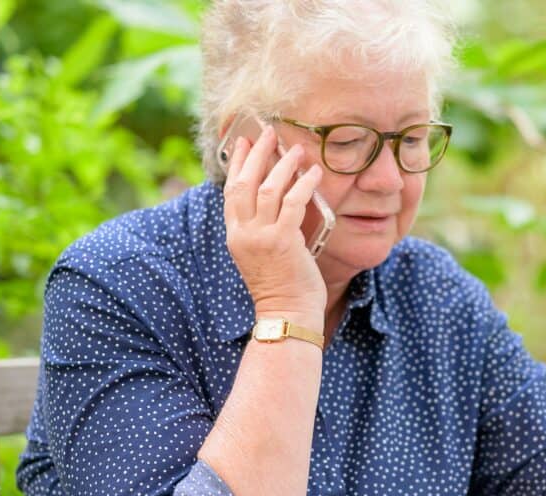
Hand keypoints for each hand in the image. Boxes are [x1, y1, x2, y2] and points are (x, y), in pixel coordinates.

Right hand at [223, 124, 326, 318]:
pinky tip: (314, 172)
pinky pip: (293, 203)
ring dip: (283, 164)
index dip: (238, 162)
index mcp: (235, 235)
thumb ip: (262, 227)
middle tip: (269, 132)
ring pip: (268, 188)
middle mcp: (243, 233)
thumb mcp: (262, 253)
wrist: (287, 313)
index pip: (231, 190)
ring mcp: (261, 237)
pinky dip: (304, 184)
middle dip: (257, 153)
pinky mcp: (283, 241)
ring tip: (297, 149)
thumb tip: (277, 197)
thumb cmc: (281, 285)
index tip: (245, 140)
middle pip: (244, 182)